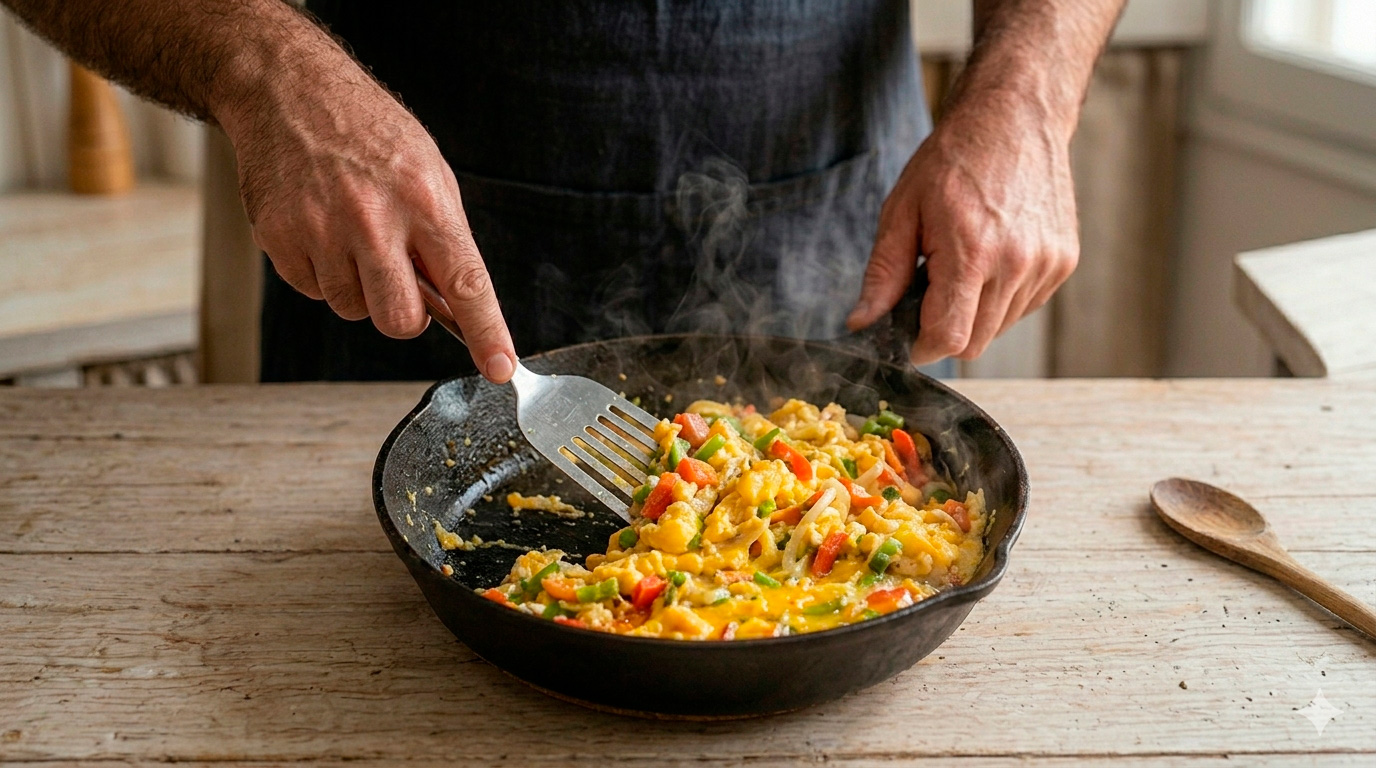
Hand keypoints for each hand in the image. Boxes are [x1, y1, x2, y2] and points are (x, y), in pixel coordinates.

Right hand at [217, 57, 515, 381]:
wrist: (288, 90)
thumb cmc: (367, 131)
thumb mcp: (428, 171)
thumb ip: (444, 238)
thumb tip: (457, 307)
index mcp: (424, 199)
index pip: (465, 282)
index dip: (488, 331)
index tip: (500, 366)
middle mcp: (373, 218)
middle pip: (400, 320)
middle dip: (404, 315)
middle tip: (398, 278)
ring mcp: (321, 230)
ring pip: (353, 309)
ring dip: (359, 287)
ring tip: (353, 235)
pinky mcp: (279, 238)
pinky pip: (313, 290)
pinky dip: (322, 272)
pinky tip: (321, 229)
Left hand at [846, 99, 1078, 363]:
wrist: (1014, 118)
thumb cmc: (953, 160)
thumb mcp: (902, 211)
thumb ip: (884, 275)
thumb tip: (862, 323)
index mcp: (973, 252)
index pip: (950, 338)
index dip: (923, 348)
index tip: (910, 337)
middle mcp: (1017, 264)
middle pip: (976, 343)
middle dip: (946, 330)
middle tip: (931, 289)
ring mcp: (1047, 264)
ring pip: (1000, 327)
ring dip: (975, 313)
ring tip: (963, 263)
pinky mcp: (1064, 261)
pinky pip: (1024, 306)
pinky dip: (1002, 297)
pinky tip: (991, 257)